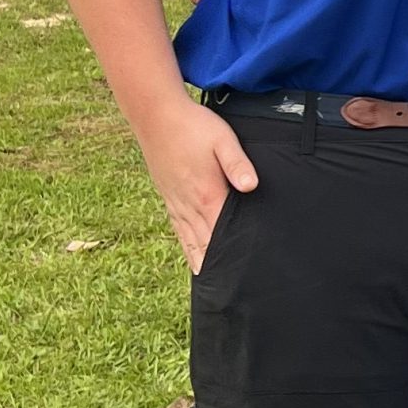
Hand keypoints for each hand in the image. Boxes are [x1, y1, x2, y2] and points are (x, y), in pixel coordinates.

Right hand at [136, 101, 259, 273]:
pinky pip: (179, 230)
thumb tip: (251, 187)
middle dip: (218, 269)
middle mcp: (189, 205)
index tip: (243, 277)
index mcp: (207, 195)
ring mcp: (176, 202)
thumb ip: (238, 164)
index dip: (233, 257)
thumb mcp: (224, 140)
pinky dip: (188, 248)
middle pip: (206, 246)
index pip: (222, 235)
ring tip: (214, 286)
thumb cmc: (195, 126)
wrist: (156, 115)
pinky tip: (194, 258)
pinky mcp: (169, 197)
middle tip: (233, 292)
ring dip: (202, 263)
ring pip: (191, 241)